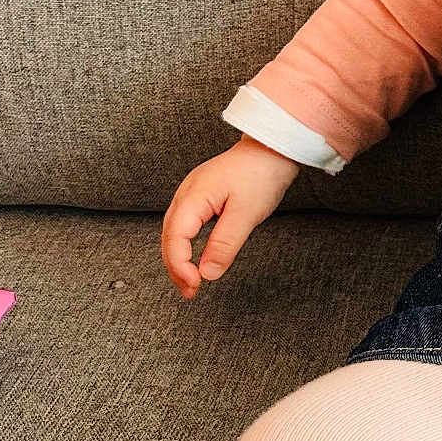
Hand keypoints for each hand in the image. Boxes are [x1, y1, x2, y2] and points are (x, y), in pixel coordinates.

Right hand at [161, 135, 300, 297]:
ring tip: (190, 282)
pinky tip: (194, 258)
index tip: (195, 285)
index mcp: (193, 197)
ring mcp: (191, 194)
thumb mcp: (246, 213)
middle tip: (190, 292)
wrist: (272, 148)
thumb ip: (225, 244)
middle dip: (176, 268)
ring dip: (179, 259)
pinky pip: (185, 225)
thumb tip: (207, 273)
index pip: (175, 239)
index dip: (180, 266)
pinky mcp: (201, 196)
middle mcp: (186, 195)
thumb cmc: (261, 174)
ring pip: (175, 232)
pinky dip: (186, 245)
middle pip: (169, 237)